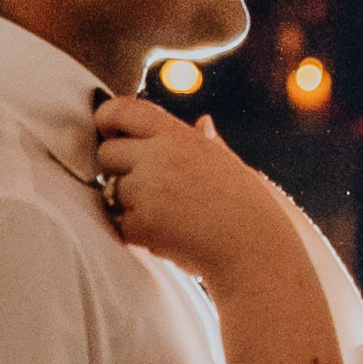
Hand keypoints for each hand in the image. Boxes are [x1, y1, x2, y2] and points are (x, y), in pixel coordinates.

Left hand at [91, 91, 297, 275]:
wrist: (256, 252)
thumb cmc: (250, 211)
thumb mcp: (231, 165)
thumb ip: (208, 143)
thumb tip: (203, 122)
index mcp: (180, 136)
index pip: (125, 111)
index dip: (107, 118)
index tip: (107, 130)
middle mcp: (160, 156)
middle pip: (107, 152)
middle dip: (117, 170)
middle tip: (145, 189)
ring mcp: (148, 189)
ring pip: (113, 191)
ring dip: (130, 205)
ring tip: (171, 217)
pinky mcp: (142, 222)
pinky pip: (120, 224)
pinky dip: (138, 234)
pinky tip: (169, 236)